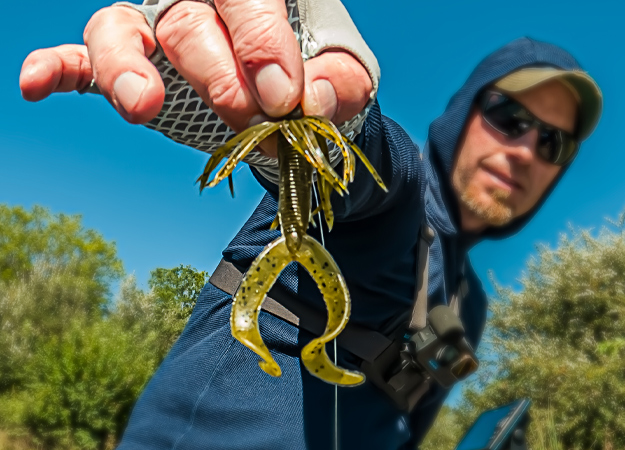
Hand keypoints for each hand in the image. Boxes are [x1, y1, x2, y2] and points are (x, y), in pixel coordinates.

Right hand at [19, 0, 372, 132]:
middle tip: (251, 118)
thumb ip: (338, 84)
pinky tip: (36, 84)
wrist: (291, 102)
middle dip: (218, 73)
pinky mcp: (128, 65)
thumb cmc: (316, 78)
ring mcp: (158, 27)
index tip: (283, 96)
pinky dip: (59, 68)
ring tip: (142, 106)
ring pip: (124, 28)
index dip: (261, 42)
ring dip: (128, 67)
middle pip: (189, 19)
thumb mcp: (346, 78)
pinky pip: (83, 57)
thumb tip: (309, 100)